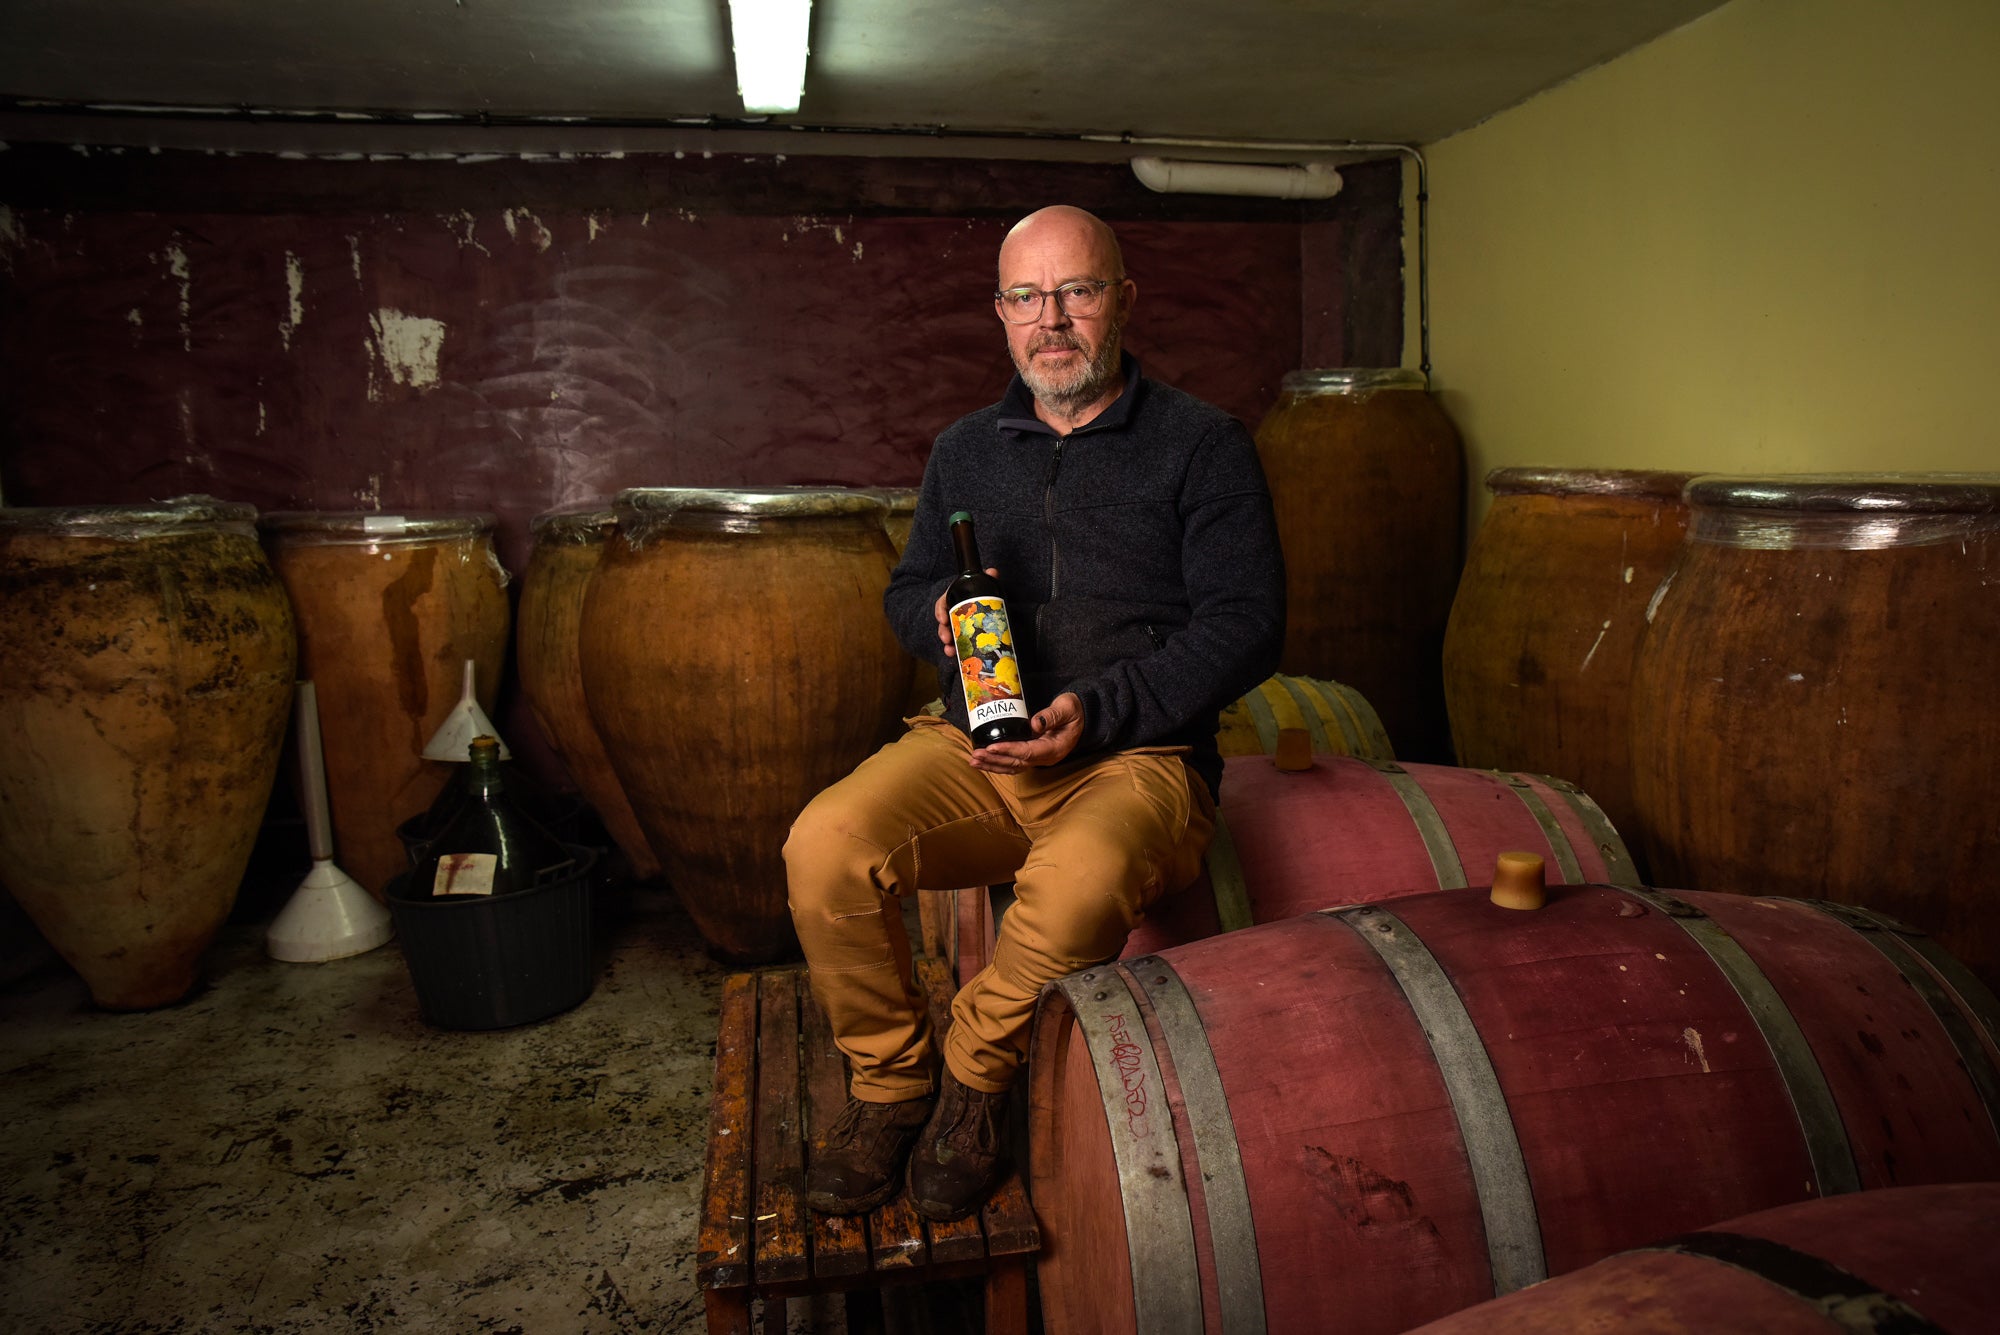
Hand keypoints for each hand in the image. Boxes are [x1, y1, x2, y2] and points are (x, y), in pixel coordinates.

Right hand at [934, 568, 999, 657]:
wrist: (992, 606)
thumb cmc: (985, 595)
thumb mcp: (986, 588)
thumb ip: (989, 579)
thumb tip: (993, 572)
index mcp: (956, 600)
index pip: (943, 603)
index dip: (940, 611)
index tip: (943, 620)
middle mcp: (955, 613)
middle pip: (944, 622)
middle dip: (943, 631)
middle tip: (946, 639)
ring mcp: (958, 625)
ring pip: (948, 634)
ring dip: (947, 644)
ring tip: (950, 651)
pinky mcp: (963, 636)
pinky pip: (956, 643)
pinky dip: (955, 650)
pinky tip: (956, 657)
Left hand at [969, 692, 1084, 773]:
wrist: (1081, 717)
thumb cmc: (1073, 711)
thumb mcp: (1067, 708)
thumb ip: (1052, 715)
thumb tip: (1034, 724)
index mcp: (1054, 748)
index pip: (1028, 752)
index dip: (1008, 750)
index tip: (991, 747)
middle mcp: (1045, 758)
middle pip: (1016, 763)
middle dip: (994, 760)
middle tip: (975, 755)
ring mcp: (1038, 759)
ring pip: (1012, 766)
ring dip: (992, 765)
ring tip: (973, 761)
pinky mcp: (1032, 755)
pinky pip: (1013, 763)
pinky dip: (997, 763)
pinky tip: (984, 761)